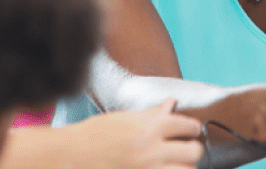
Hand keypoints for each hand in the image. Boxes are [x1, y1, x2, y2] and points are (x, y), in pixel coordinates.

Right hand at [74, 98, 203, 168]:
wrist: (72, 155)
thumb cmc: (95, 134)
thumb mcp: (125, 118)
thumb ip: (152, 113)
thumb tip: (171, 103)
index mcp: (149, 128)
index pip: (187, 125)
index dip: (193, 127)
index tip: (192, 129)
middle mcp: (152, 151)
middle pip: (194, 151)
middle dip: (193, 149)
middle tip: (186, 148)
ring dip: (183, 166)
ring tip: (175, 162)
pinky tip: (161, 167)